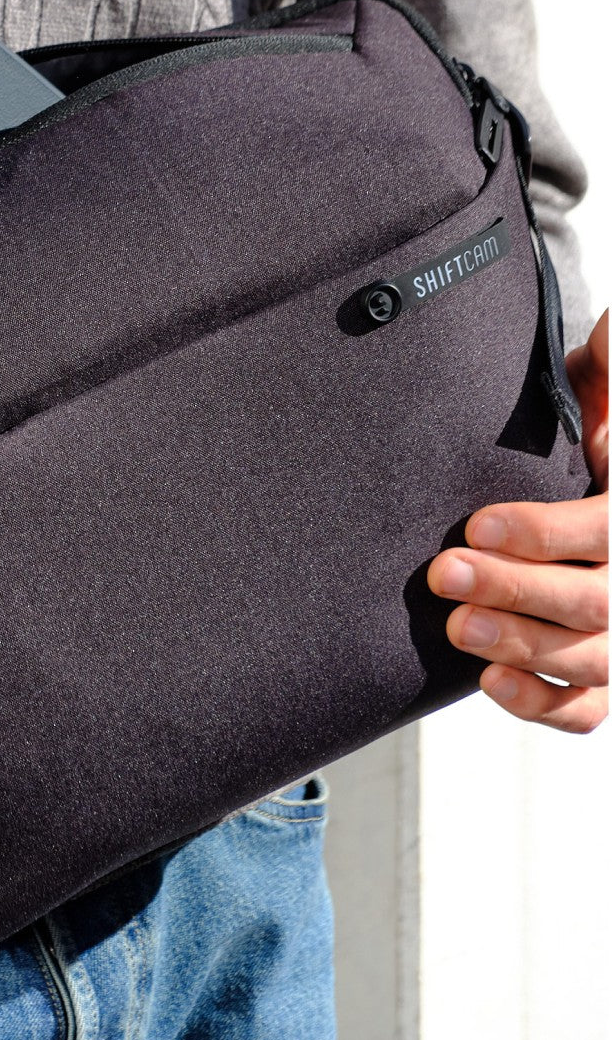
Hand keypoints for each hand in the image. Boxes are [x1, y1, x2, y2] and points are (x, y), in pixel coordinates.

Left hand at [428, 311, 608, 732]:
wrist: (598, 459)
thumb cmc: (595, 419)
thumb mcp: (606, 383)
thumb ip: (608, 362)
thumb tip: (606, 330)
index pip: (610, 532)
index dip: (545, 534)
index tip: (476, 524)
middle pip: (599, 604)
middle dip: (517, 591)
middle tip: (443, 573)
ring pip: (593, 662)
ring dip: (520, 645)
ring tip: (454, 626)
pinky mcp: (604, 668)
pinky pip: (586, 709)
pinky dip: (539, 705)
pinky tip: (486, 679)